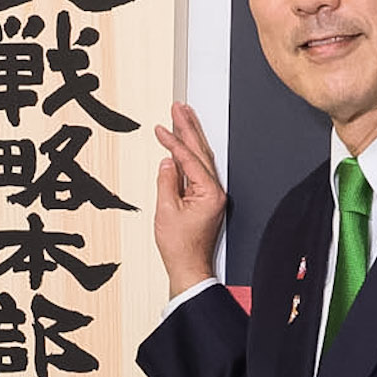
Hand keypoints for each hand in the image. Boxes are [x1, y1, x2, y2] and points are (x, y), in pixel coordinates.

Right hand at [153, 102, 227, 295]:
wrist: (190, 268)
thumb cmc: (180, 247)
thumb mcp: (166, 212)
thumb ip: (166, 182)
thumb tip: (167, 162)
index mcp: (209, 192)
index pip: (189, 159)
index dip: (174, 142)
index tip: (161, 129)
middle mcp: (215, 191)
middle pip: (201, 152)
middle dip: (189, 128)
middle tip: (178, 108)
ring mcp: (212, 195)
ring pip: (201, 159)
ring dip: (191, 138)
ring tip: (182, 118)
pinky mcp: (206, 200)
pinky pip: (198, 171)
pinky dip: (189, 156)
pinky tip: (181, 147)